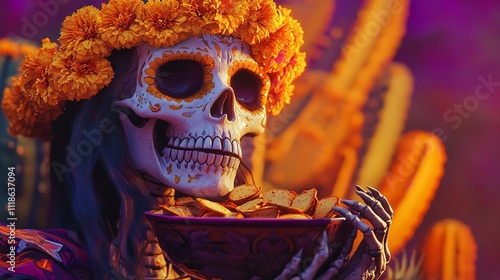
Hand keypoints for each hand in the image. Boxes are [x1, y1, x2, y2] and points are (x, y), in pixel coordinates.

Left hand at [273, 186, 392, 279]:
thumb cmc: (341, 273)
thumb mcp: (344, 250)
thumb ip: (347, 235)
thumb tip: (342, 216)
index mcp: (377, 242)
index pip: (386, 215)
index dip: (378, 200)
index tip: (365, 188)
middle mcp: (383, 246)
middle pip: (387, 216)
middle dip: (373, 200)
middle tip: (359, 189)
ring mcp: (381, 253)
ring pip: (381, 223)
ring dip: (364, 210)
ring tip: (348, 203)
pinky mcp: (375, 260)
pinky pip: (370, 236)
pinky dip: (359, 223)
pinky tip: (347, 216)